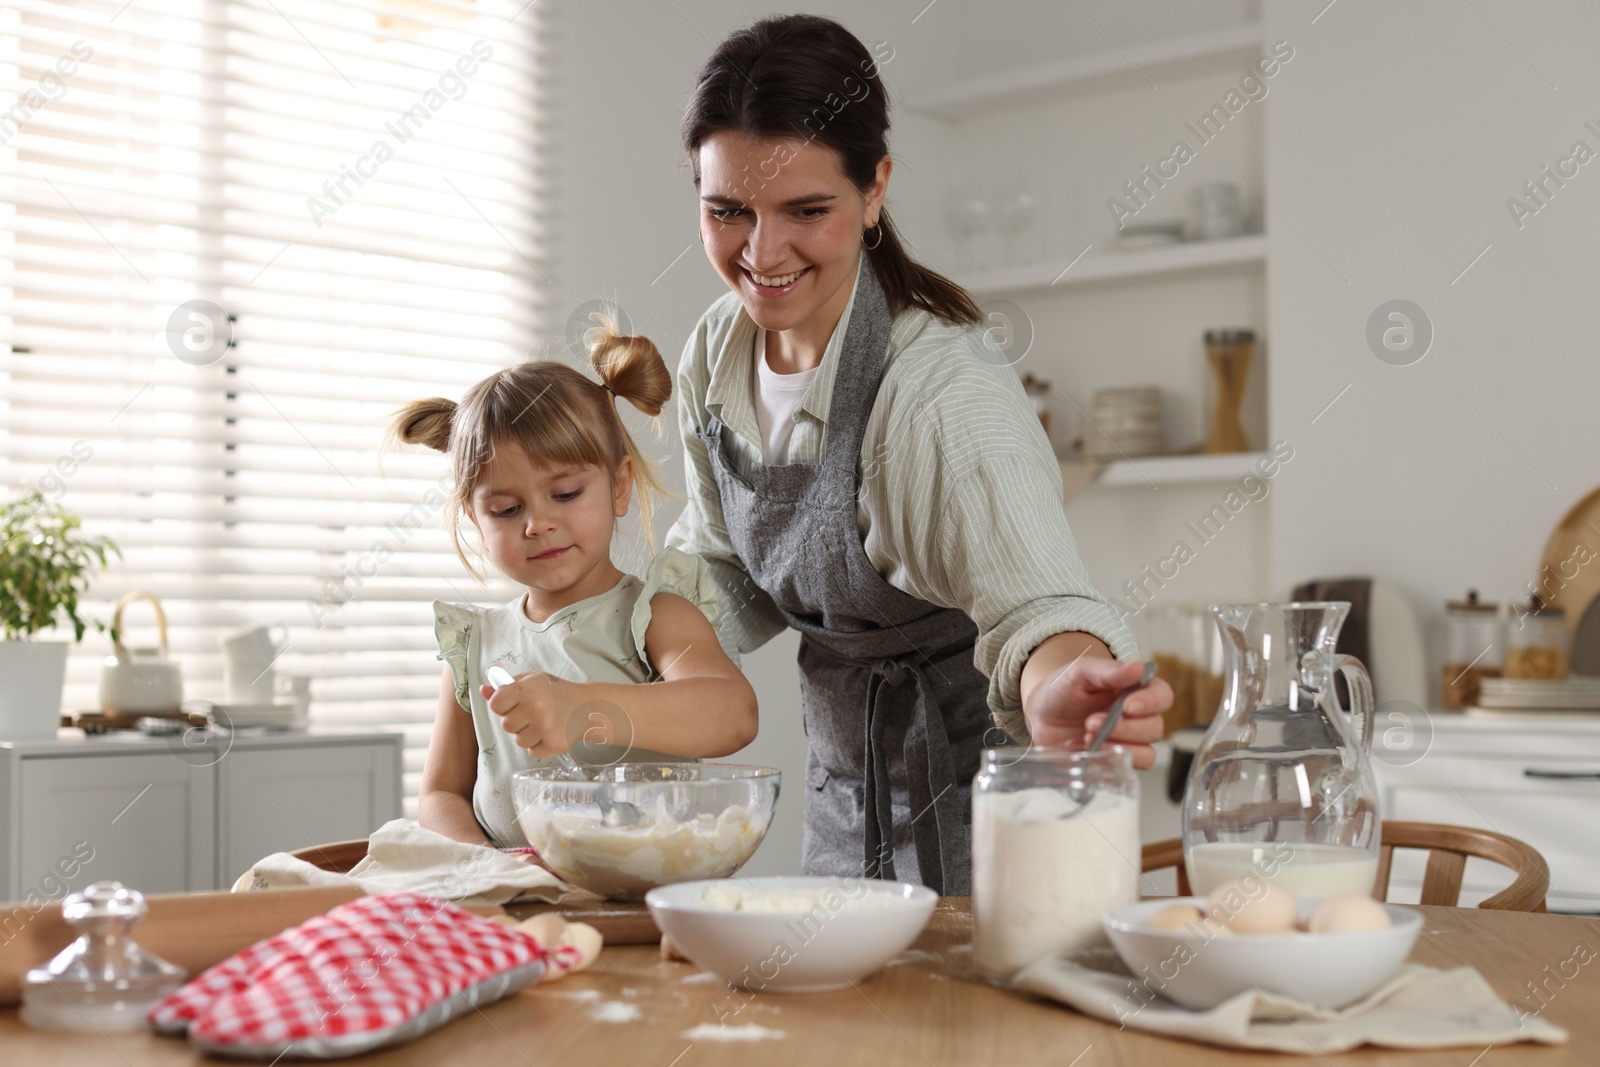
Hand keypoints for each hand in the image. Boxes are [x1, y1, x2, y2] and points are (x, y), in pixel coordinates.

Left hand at [480, 671, 584, 757]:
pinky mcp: (554, 744)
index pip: (496, 704)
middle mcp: (536, 707)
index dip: (502, 706)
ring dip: (528, 735)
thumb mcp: (531, 681)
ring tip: (544, 723)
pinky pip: (532, 752)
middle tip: (534, 713)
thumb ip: (505, 686)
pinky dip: (539, 746)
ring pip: (519, 741)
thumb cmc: (554, 692)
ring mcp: (545, 727)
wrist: (586, 707)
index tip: (514, 704)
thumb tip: (483, 689)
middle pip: (506, 725)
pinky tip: (550, 733)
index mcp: (527, 687)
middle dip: (517, 721)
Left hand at [1023, 657, 1170, 769]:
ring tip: (1088, 737)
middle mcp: (1138, 717)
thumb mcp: (1079, 672)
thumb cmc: (1063, 689)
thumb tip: (1138, 667)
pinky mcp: (1115, 760)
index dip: (1151, 702)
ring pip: (1147, 753)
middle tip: (1092, 722)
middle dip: (1125, 728)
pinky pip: (1128, 769)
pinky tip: (1086, 750)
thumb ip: (1107, 671)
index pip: (1162, 695)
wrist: (1040, 714)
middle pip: (1155, 727)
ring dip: (1120, 747)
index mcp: (1135, 689)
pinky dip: (1110, 762)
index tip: (1128, 706)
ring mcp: (1128, 741)